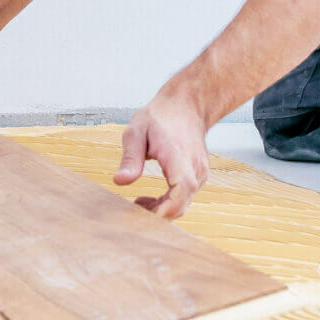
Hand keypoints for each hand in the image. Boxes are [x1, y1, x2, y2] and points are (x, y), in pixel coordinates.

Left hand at [113, 94, 209, 218]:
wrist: (186, 105)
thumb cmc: (160, 116)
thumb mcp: (136, 131)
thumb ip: (130, 158)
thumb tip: (119, 181)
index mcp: (179, 156)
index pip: (182, 189)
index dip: (164, 208)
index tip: (141, 213)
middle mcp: (194, 168)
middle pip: (181, 205)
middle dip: (156, 214)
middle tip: (131, 209)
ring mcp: (199, 173)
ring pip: (182, 204)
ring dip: (160, 209)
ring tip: (138, 202)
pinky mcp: (198, 176)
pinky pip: (184, 198)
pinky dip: (167, 203)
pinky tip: (150, 199)